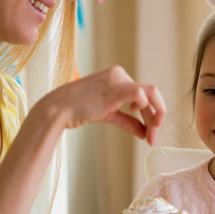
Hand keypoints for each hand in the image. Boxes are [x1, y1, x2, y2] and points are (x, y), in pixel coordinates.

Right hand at [41, 66, 164, 144]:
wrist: (59, 109)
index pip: (143, 95)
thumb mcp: (109, 114)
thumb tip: (144, 132)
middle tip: (153, 139)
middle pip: (150, 95)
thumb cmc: (79, 110)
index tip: (150, 135)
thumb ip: (127, 121)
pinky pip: (141, 95)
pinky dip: (146, 110)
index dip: (151, 115)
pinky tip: (137, 122)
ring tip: (151, 136)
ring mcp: (118, 79)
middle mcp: (120, 74)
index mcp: (117, 76)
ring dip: (154, 117)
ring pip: (151, 95)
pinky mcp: (117, 88)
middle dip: (155, 118)